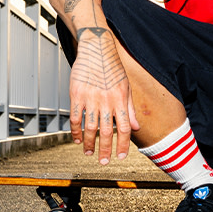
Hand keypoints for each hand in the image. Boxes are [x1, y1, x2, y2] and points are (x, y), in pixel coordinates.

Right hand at [69, 28, 139, 163]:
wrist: (97, 49)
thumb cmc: (113, 69)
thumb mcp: (127, 87)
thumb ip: (130, 108)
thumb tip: (136, 127)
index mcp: (121, 100)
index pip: (124, 128)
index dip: (123, 145)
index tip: (120, 156)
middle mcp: (107, 101)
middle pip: (106, 132)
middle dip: (105, 150)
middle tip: (103, 162)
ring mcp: (91, 98)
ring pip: (89, 127)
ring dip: (89, 143)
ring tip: (88, 152)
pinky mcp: (76, 95)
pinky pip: (76, 117)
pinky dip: (76, 131)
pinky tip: (77, 139)